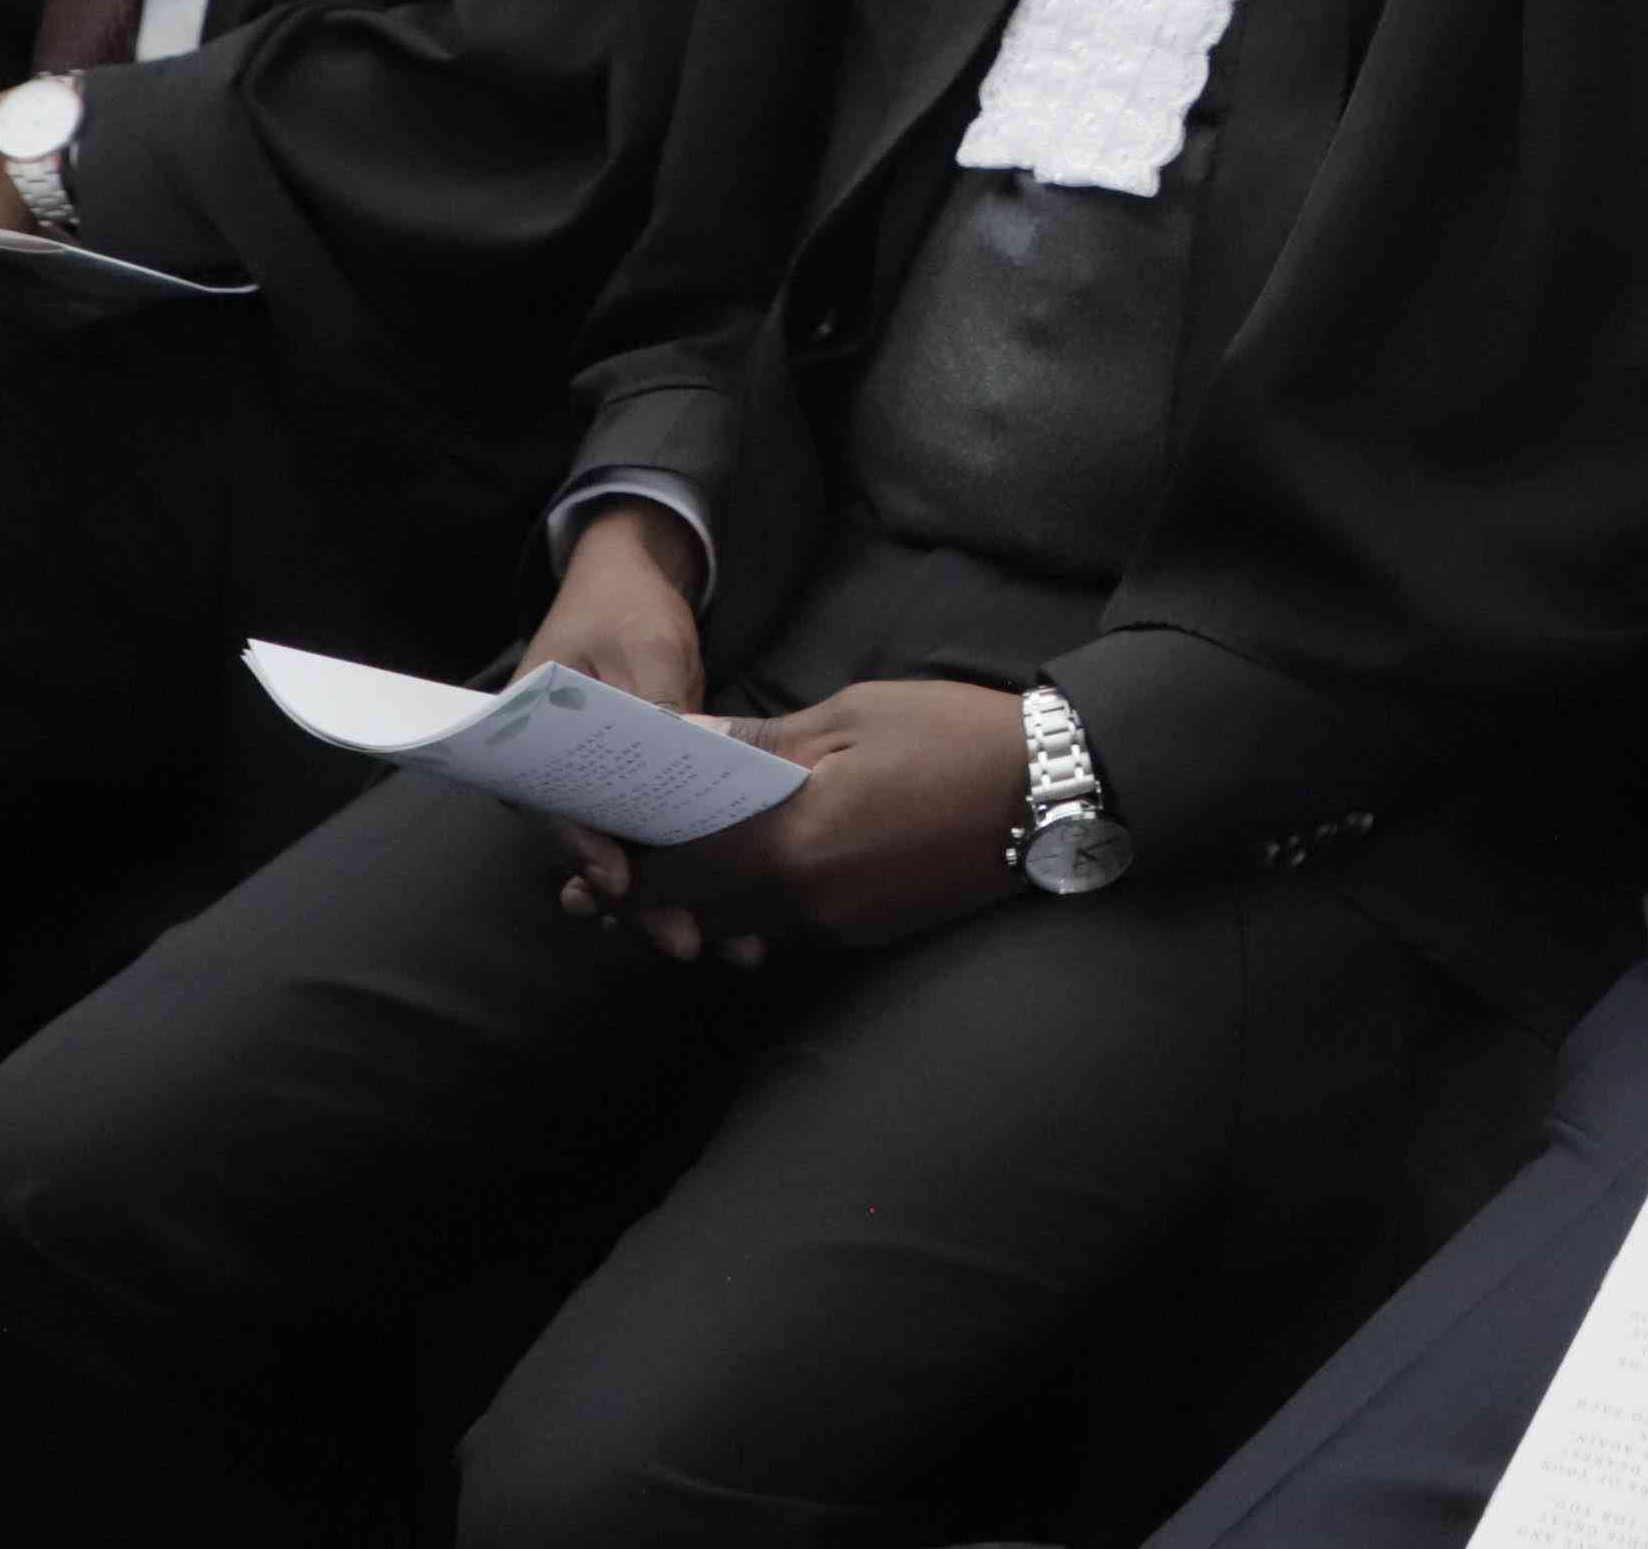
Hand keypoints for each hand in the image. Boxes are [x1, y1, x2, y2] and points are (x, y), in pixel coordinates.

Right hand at [515, 510, 717, 955]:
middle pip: (594, 853)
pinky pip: (662, 844)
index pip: (550, 809)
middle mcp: (555, 780)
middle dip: (643, 902)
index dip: (584, 849)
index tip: (618, 883)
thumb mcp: (643, 646)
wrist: (632, 586)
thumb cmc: (623, 608)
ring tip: (735, 947)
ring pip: (632, 860)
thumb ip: (654, 701)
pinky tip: (743, 916)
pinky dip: (699, 874)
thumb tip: (678, 753)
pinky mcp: (637, 797)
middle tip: (686, 943)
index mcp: (527, 741)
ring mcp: (598, 792)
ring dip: (678, 902)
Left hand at [623, 678, 1029, 958]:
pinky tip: (760, 866)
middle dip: (654, 896)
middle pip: (699, 914)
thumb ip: (759, 739)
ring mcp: (840, 925)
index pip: (677, 874)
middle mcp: (807, 902)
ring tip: (681, 863)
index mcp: (791, 844)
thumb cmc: (951, 737)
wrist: (1053, 793)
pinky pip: (790, 926)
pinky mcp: (869, 931)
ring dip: (705, 903)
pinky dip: (759, 905)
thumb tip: (683, 740)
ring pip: (743, 926)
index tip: (594, 859)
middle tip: (614, 872)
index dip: (626, 873)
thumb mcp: (851, 716)